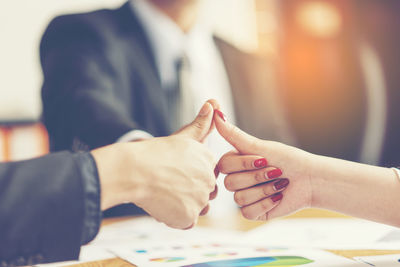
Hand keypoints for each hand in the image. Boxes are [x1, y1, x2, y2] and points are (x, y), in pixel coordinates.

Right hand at [92, 101, 217, 228]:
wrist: (133, 170)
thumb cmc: (154, 152)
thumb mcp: (181, 136)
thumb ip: (201, 125)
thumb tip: (214, 103)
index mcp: (209, 161)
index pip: (209, 174)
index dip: (191, 175)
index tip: (176, 171)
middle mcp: (209, 180)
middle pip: (206, 193)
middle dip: (191, 191)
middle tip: (169, 183)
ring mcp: (200, 199)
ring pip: (198, 208)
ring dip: (185, 205)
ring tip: (166, 194)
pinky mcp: (188, 217)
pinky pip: (186, 222)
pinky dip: (175, 217)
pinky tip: (163, 204)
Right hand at [214, 110, 313, 220]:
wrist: (311, 180)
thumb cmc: (287, 159)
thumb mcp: (259, 146)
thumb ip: (234, 134)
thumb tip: (216, 113)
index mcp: (236, 163)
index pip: (223, 165)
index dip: (243, 164)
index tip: (263, 159)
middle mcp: (237, 179)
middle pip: (230, 183)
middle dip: (257, 177)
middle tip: (276, 171)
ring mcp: (244, 196)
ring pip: (239, 198)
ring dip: (264, 190)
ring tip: (280, 184)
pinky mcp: (253, 212)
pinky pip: (247, 212)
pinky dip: (265, 204)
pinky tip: (278, 197)